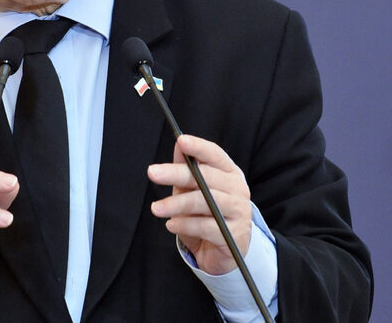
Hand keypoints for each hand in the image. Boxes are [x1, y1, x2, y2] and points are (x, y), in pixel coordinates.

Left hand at [147, 134, 251, 275]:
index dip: (199, 147)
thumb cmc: (206, 214)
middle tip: (153, 173)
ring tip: (156, 208)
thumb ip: (187, 168)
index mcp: (229, 173)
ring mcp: (239, 212)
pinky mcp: (234, 235)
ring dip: (175, 204)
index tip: (181, 141)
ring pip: (204, 202)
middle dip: (176, 173)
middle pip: (206, 177)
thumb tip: (179, 146)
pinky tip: (171, 224)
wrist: (222, 251)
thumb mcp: (193, 189)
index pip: (215, 155)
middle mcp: (238, 189)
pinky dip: (184, 224)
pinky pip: (205, 227)